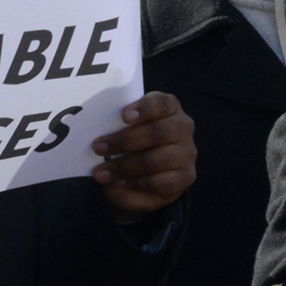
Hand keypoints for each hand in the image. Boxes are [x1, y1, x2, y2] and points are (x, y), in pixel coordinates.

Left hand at [90, 92, 196, 215]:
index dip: (144, 108)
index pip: (162, 102)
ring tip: (102, 173)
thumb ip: (116, 128)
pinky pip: (160, 182)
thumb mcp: (125, 132)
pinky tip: (120, 183)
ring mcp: (187, 153)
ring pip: (156, 160)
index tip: (124, 116)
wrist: (146, 179)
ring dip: (124, 167)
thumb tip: (97, 135)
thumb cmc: (133, 147)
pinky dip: (136, 183)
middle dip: (125, 141)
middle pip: (157, 132)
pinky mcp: (186, 177)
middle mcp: (182, 127)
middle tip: (99, 147)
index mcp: (169, 108)